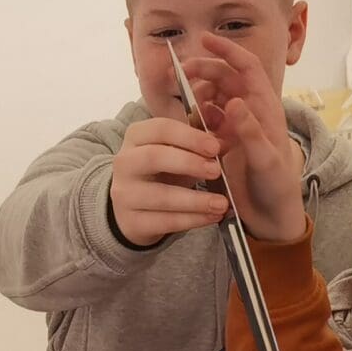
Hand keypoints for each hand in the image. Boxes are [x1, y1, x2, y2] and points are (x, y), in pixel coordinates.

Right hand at [110, 115, 226, 245]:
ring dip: (195, 200)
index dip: (190, 137)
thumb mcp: (177, 153)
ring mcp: (125, 194)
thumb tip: (226, 142)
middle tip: (216, 171)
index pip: (161, 129)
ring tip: (222, 204)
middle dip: (189, 163)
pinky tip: (211, 217)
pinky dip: (192, 220)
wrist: (134, 209)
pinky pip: (164, 222)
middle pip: (155, 157)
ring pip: (160, 196)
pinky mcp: (132, 222)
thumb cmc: (161, 173)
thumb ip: (200, 145)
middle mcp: (125, 163)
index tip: (215, 147)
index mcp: (136, 137)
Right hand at [181, 29, 306, 241]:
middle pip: (226, 78)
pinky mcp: (225, 142)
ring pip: (214, 97)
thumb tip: (234, 101)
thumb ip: (251, 132)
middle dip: (204, 70)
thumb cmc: (277, 189)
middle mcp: (251, 112)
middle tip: (181, 74)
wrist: (272, 218)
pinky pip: (207, 120)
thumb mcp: (266, 161)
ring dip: (199, 94)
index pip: (248, 68)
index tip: (204, 40)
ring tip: (186, 104)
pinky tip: (189, 125)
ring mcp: (237, 126)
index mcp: (266, 109)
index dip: (228, 50)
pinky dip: (196, 117)